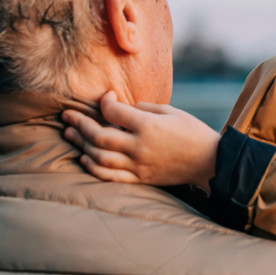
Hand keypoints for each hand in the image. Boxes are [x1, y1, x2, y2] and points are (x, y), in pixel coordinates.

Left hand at [62, 91, 220, 189]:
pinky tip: (85, 158)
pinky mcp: (140, 178)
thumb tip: (120, 107)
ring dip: (81, 145)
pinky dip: (94, 168)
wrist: (209, 161)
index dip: (104, 102)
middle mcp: (140, 146)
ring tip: (69, 134)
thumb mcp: (170, 111)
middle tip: (66, 115)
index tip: (105, 96)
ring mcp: (139, 165)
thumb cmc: (192, 131)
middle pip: (100, 136)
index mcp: (148, 126)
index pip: (113, 112)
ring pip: (100, 157)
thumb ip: (142, 108)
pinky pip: (110, 176)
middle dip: (79, 123)